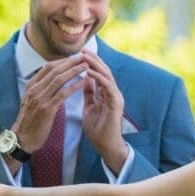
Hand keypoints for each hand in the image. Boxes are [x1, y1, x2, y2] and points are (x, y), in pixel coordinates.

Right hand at [13, 55, 87, 152]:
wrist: (22, 138)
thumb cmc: (30, 121)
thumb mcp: (32, 101)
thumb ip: (41, 89)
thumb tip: (51, 80)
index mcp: (31, 85)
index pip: (48, 67)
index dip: (62, 61)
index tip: (75, 57)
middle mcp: (34, 89)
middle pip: (54, 69)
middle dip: (70, 62)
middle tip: (84, 56)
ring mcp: (40, 98)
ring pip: (59, 79)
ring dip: (74, 71)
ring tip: (86, 66)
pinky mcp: (46, 109)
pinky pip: (62, 94)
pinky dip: (73, 87)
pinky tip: (83, 83)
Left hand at [81, 50, 128, 170]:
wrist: (105, 146)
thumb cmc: (98, 129)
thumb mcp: (90, 107)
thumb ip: (89, 94)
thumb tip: (84, 80)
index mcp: (106, 93)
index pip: (99, 73)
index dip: (89, 63)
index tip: (78, 54)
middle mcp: (113, 93)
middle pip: (104, 71)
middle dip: (93, 59)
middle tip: (82, 49)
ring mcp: (116, 97)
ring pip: (107, 75)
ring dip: (95, 65)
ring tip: (84, 56)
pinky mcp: (116, 103)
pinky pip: (107, 86)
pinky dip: (98, 78)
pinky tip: (88, 72)